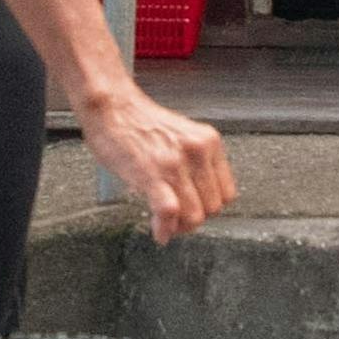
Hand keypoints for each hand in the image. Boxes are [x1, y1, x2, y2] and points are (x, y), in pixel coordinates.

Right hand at [83, 79, 237, 243]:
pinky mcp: (152, 174)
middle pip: (212, 208)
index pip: (227, 193)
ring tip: (166, 224)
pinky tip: (158, 231)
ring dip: (179, 228)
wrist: (111, 106)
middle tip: (178, 221)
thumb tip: (198, 195)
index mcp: (208, 142)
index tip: (196, 210)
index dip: (210, 208)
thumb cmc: (139, 122)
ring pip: (194, 215)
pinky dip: (165, 229)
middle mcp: (197, 152)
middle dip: (194, 220)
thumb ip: (195, 162)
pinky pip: (169, 212)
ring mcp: (175, 164)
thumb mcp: (182, 137)